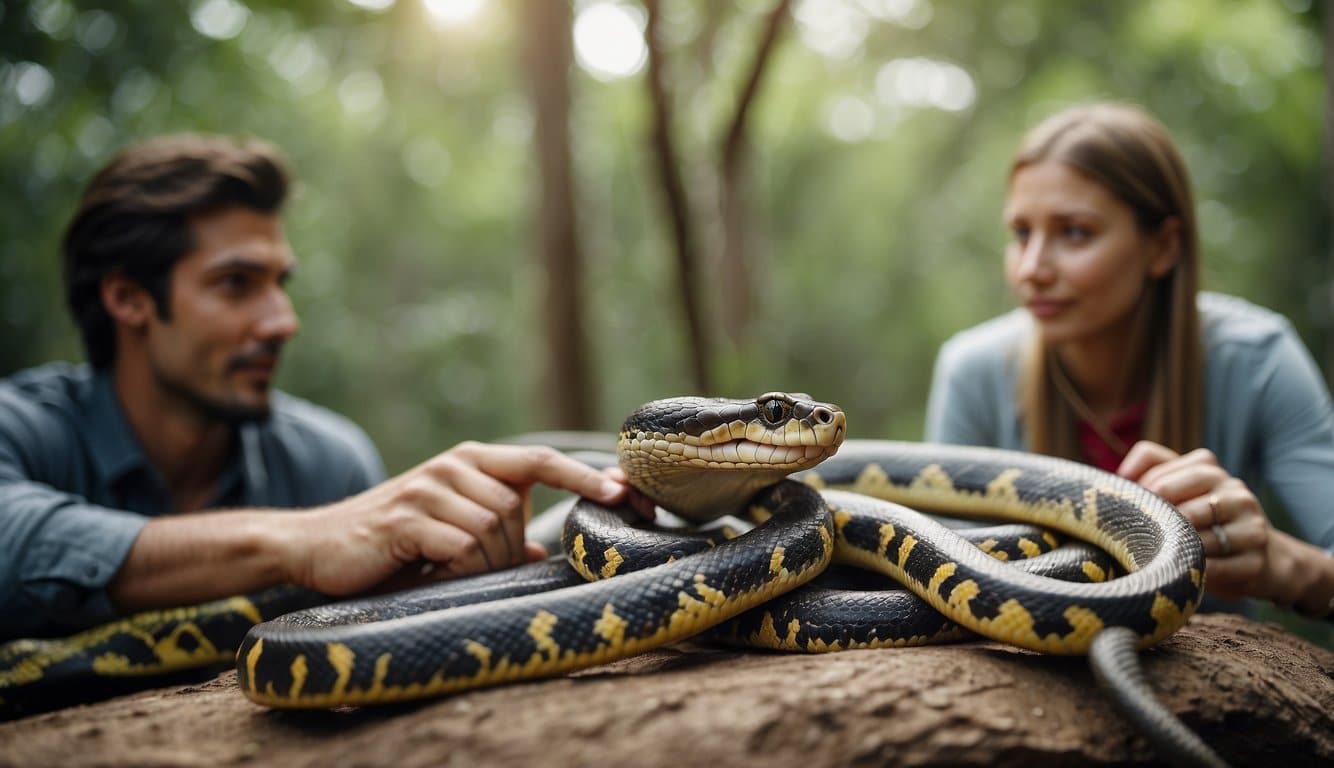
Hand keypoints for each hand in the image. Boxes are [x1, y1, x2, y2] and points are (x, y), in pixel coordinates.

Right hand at [285, 442, 628, 594]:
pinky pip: (460, 547)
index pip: (539, 462)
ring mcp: (429, 487)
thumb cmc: (393, 545)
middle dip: (505, 552)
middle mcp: (454, 465)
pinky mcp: (407, 517)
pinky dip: (456, 568)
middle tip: (468, 569)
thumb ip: (496, 536)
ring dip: (479, 564)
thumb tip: (541, 557)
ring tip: (444, 571)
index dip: (583, 476)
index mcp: (472, 462)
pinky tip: (430, 572)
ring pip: (492, 531)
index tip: (623, 493)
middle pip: (515, 513)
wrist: (317, 548)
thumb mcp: (451, 535)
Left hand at [1117, 441, 1269, 599]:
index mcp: (1207, 468)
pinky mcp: (1255, 560)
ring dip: (1173, 551)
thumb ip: (1152, 470)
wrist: (1260, 558)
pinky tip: (1184, 574)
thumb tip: (1120, 475)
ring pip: (1195, 537)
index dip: (1139, 502)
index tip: (1131, 516)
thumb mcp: (1181, 489)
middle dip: (1155, 526)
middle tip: (1143, 541)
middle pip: (1177, 506)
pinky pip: (1213, 568)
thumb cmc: (1203, 521)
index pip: (1158, 478)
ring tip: (1163, 557)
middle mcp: (1234, 490)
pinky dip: (1193, 572)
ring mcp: (1250, 525)